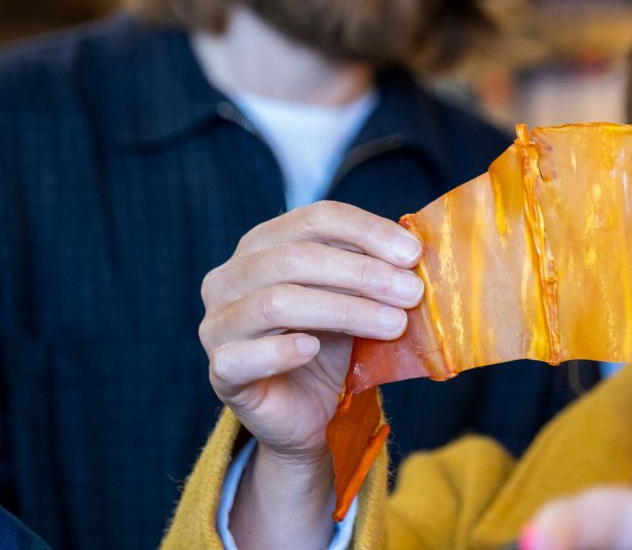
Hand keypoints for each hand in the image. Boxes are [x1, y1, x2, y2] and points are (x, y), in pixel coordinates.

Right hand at [199, 200, 423, 462]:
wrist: (312, 413)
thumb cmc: (334, 343)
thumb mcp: (357, 297)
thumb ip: (375, 268)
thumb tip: (413, 249)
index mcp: (264, 244)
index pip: (315, 218)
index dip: (367, 231)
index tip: (412, 253)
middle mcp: (232, 276)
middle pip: (295, 258)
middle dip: (362, 273)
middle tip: (412, 293)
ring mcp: (218, 323)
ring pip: (276, 302)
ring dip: (344, 311)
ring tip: (394, 325)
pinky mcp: (221, 371)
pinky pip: (242, 356)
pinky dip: (282, 350)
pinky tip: (313, 350)